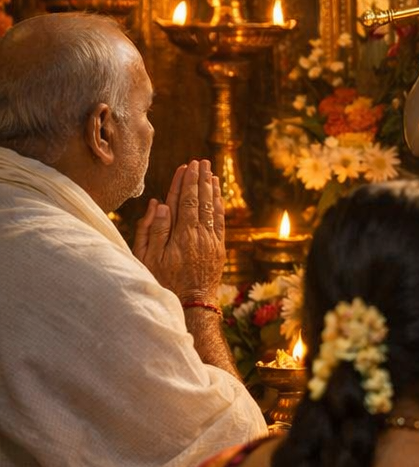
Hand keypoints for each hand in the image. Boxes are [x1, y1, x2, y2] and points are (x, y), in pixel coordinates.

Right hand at [134, 161, 225, 304]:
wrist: (192, 304)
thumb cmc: (163, 281)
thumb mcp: (149, 258)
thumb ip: (153, 229)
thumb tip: (159, 203)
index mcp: (182, 234)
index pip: (185, 201)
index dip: (186, 182)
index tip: (187, 166)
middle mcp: (200, 234)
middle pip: (201, 201)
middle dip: (200, 180)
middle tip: (201, 162)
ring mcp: (212, 241)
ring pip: (213, 209)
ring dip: (212, 189)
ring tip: (212, 173)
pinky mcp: (219, 248)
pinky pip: (221, 222)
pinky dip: (220, 207)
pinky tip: (219, 197)